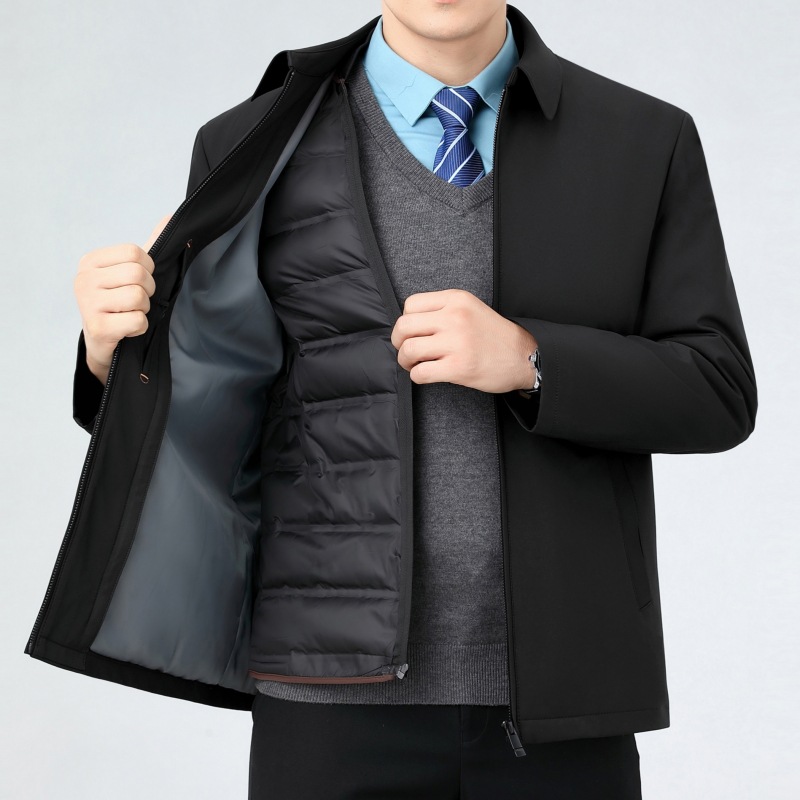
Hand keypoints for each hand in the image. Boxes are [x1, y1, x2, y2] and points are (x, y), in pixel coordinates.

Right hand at [74, 214, 171, 384]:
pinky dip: (141, 327)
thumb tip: (170, 218)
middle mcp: (84, 279)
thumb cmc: (120, 303)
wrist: (103, 343)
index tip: (139, 281)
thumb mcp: (130, 272)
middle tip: (136, 300)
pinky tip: (127, 328)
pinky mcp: (97, 328)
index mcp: (91, 262)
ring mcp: (88, 304)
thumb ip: (150, 246)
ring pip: (139, 297)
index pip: (136, 253)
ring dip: (144, 309)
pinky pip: (138, 320)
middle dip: (148, 290)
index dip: (148, 269)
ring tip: (130, 313)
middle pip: (138, 274)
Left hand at [390, 289, 537, 392]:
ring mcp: (457, 343)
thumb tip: (409, 324)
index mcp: (456, 300)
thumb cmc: (494, 336)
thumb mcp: (470, 308)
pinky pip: (420, 372)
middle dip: (398, 342)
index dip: (406, 321)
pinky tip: (426, 374)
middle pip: (404, 326)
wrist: (524, 357)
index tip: (413, 332)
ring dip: (405, 361)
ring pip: (408, 349)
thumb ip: (442, 310)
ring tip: (415, 364)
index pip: (410, 304)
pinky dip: (417, 376)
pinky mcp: (459, 368)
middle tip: (407, 351)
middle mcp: (455, 317)